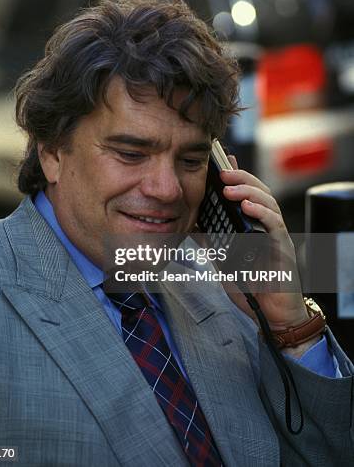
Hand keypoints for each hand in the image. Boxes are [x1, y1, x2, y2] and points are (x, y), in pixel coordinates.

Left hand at [220, 155, 308, 331]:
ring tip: (229, 188)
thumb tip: (194, 225)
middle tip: (222, 171)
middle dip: (241, 177)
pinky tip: (247, 207)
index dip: (238, 176)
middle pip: (259, 191)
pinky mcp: (283, 249)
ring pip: (268, 203)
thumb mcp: (225, 261)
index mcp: (254, 226)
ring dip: (248, 192)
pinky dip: (261, 213)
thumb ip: (214, 242)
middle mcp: (268, 227)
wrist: (272, 316)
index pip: (248, 193)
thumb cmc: (252, 286)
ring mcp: (277, 236)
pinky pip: (275, 225)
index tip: (222, 162)